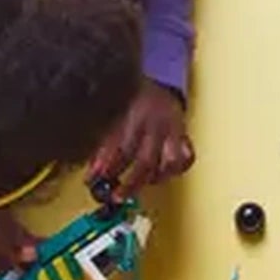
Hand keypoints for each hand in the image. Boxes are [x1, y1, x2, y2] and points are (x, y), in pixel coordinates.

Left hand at [88, 80, 193, 195]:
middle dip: (129, 183)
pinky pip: (186, 158)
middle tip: (116, 196)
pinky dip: (174, 170)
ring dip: (153, 178)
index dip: (107, 167)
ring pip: (170, 163)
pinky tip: (159, 175)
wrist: (161, 82)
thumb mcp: (114, 114)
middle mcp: (157, 124)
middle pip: (145, 161)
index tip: (95, 181)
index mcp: (136, 114)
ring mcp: (174, 131)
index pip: (121, 147)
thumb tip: (92, 171)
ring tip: (138, 186)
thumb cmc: (134, 100)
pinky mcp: (185, 136)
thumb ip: (104, 142)